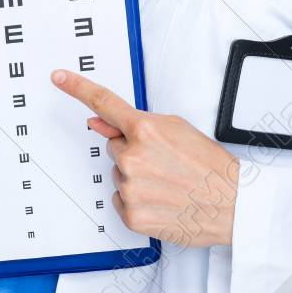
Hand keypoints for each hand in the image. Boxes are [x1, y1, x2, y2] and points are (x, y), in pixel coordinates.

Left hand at [50, 71, 238, 247]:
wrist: (232, 205)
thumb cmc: (210, 167)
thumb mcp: (177, 129)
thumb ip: (136, 124)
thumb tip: (99, 122)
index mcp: (146, 131)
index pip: (104, 103)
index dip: (77, 87)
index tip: (60, 77)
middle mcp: (133, 159)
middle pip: (114, 148)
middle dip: (133, 152)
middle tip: (165, 163)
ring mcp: (130, 188)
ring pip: (118, 175)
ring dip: (137, 178)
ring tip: (168, 183)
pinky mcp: (131, 215)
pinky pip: (120, 200)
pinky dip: (137, 201)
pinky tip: (161, 200)